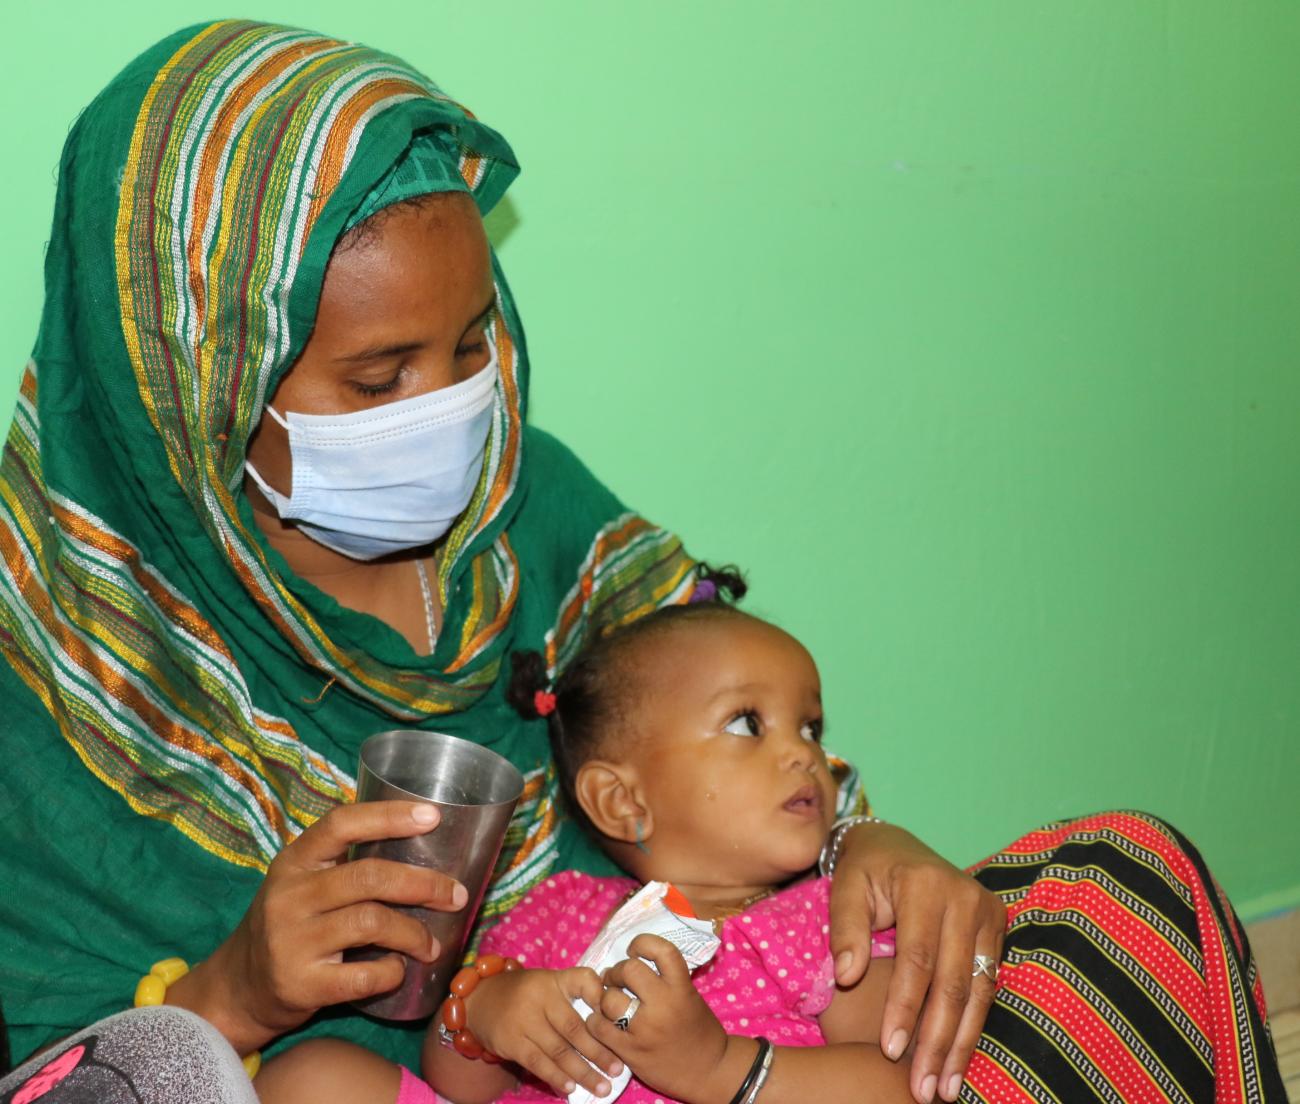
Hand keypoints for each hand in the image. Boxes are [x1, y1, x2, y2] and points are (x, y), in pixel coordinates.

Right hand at [168, 801, 466, 1052]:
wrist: (238, 988)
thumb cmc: (290, 925)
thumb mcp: (303, 884)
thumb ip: (346, 865)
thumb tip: (424, 846)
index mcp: (294, 861)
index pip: (341, 824)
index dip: (389, 816)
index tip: (432, 815)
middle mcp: (290, 895)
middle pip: (369, 877)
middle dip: (423, 884)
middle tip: (456, 895)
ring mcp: (293, 940)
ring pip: (372, 923)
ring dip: (414, 934)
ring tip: (432, 945)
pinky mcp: (301, 984)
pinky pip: (364, 975)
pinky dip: (391, 972)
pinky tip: (398, 970)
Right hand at [465, 967, 624, 1098]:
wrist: (481, 999)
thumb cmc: (528, 993)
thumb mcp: (551, 983)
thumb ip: (578, 994)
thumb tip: (612, 1018)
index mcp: (555, 979)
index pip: (584, 981)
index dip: (603, 999)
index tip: (622, 1019)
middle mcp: (540, 997)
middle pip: (575, 1027)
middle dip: (599, 1051)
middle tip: (618, 1069)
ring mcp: (524, 1020)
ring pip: (558, 1050)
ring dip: (582, 1071)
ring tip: (602, 1087)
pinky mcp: (510, 1041)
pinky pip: (538, 1062)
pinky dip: (556, 1077)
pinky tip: (571, 1088)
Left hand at [587, 934, 731, 1102]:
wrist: (709, 1071)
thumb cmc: (700, 1030)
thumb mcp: (690, 996)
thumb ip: (667, 979)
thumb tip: (635, 959)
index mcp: (682, 988)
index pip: (661, 950)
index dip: (642, 942)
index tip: (634, 950)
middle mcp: (663, 1005)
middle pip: (628, 970)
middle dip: (617, 971)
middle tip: (616, 978)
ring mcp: (644, 1029)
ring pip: (609, 999)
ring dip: (604, 996)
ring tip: (608, 1000)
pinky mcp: (630, 1050)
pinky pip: (600, 1027)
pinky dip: (595, 1020)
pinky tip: (601, 1020)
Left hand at [827, 822, 1005, 1103]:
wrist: (894, 844)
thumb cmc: (864, 870)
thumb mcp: (845, 887)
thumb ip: (845, 929)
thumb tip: (846, 977)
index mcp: (925, 885)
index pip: (917, 959)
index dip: (905, 1008)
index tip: (890, 1051)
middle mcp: (965, 897)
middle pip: (953, 982)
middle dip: (937, 1041)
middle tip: (924, 1090)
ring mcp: (987, 912)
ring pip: (978, 991)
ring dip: (961, 1044)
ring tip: (945, 1089)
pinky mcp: (997, 926)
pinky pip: (988, 985)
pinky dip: (974, 1025)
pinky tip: (960, 1059)